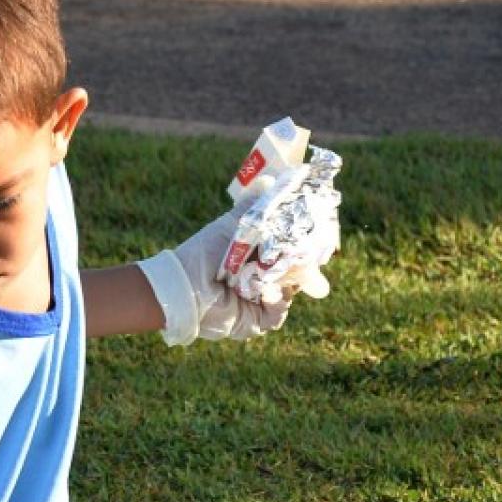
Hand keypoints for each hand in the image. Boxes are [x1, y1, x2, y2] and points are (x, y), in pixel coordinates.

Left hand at [135, 185, 300, 345]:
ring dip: (287, 281)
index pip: (290, 251)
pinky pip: (278, 313)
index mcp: (257, 257)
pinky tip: (267, 292)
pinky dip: (277, 301)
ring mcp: (259, 301)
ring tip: (275, 274)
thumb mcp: (231, 226)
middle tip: (309, 258)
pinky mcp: (256, 321)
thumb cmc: (204, 253)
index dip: (303, 246)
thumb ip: (252, 207)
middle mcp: (261, 279)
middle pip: (296, 272)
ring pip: (290, 292)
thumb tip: (268, 181)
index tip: (316, 239)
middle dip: (302, 265)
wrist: (184, 286)